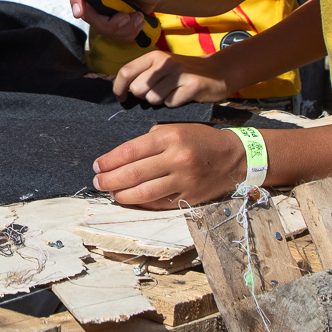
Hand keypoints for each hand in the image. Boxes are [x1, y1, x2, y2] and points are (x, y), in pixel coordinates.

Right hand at [70, 0, 148, 42]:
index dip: (77, 0)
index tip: (80, 13)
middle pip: (87, 11)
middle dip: (108, 22)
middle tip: (128, 18)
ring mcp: (101, 3)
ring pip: (99, 25)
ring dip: (122, 28)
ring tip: (139, 19)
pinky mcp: (108, 16)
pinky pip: (110, 32)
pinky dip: (125, 32)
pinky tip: (138, 23)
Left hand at [93, 124, 245, 208]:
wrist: (234, 157)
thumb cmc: (201, 139)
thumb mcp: (176, 128)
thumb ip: (151, 139)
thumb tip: (121, 156)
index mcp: (170, 137)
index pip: (130, 151)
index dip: (109, 160)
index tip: (97, 165)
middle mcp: (176, 158)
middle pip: (133, 173)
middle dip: (109, 179)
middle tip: (97, 182)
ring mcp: (184, 180)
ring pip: (144, 193)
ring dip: (122, 195)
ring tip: (111, 192)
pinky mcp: (190, 197)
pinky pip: (159, 203)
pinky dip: (141, 203)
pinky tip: (131, 199)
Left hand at [112, 51, 231, 106]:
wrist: (218, 71)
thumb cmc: (184, 72)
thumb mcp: (162, 66)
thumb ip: (143, 74)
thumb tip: (121, 91)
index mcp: (155, 56)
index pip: (126, 71)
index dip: (119, 88)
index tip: (122, 98)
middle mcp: (166, 62)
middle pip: (138, 89)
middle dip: (144, 96)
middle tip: (158, 93)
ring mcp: (180, 73)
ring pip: (153, 99)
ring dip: (161, 101)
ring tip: (173, 93)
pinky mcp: (193, 85)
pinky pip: (171, 103)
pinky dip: (175, 104)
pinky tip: (183, 96)